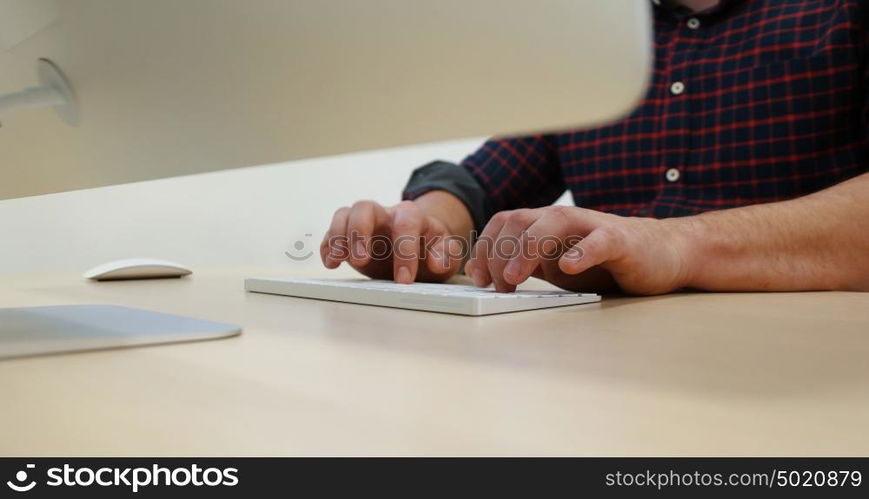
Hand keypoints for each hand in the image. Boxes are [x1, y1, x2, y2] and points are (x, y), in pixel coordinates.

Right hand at [321, 200, 464, 282]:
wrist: (419, 248)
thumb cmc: (431, 249)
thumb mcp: (445, 252)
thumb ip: (445, 254)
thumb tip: (436, 262)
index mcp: (411, 216)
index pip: (406, 224)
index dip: (405, 251)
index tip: (404, 280)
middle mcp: (384, 215)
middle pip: (364, 208)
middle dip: (359, 232)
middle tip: (361, 260)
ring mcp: (364, 224)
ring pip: (344, 215)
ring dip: (338, 236)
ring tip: (338, 259)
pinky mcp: (349, 237)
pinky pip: (331, 233)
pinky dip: (327, 246)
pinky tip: (330, 263)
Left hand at [464, 206, 690, 294]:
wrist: (664, 253)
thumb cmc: (608, 262)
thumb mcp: (559, 265)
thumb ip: (530, 264)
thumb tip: (492, 278)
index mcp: (545, 224)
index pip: (504, 223)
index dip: (485, 248)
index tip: (478, 279)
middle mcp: (564, 219)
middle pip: (519, 220)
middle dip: (499, 252)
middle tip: (497, 286)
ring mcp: (592, 226)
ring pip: (552, 223)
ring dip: (527, 249)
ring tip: (515, 277)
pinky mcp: (621, 241)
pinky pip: (598, 241)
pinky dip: (580, 253)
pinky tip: (567, 267)